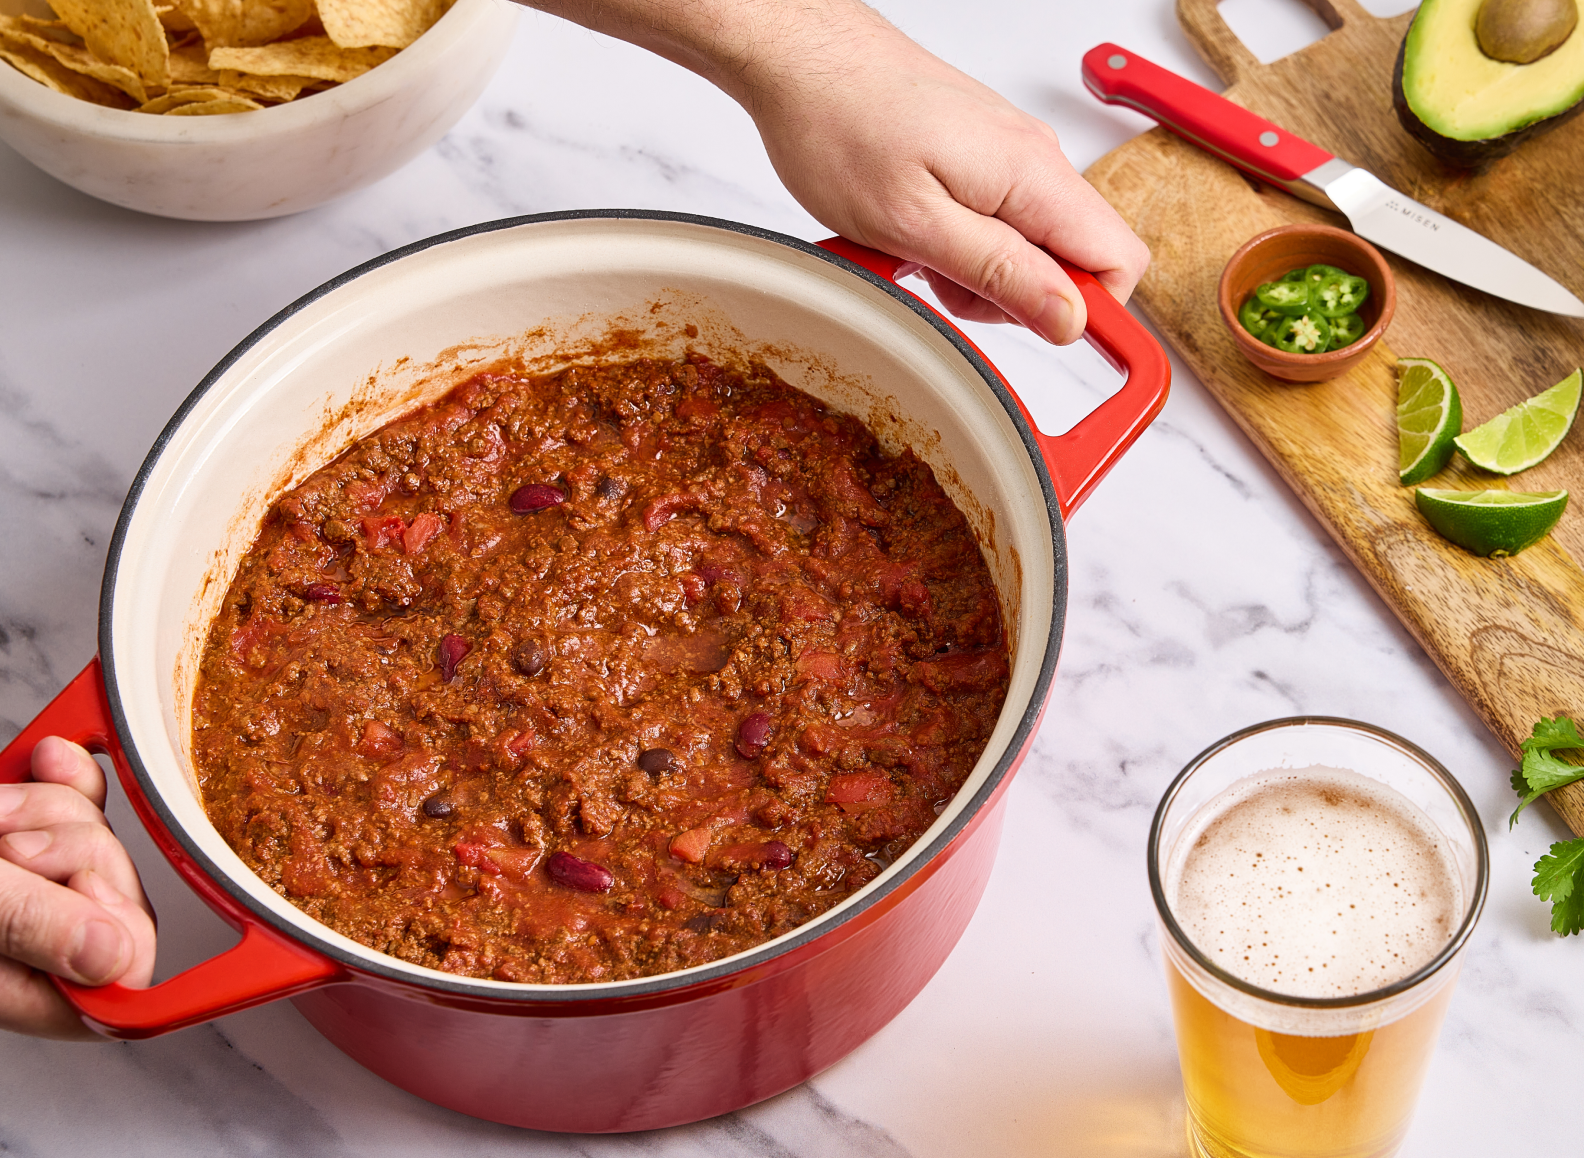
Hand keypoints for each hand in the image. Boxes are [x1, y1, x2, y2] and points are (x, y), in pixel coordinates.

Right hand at [0, 737, 155, 1038]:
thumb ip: (27, 927)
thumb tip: (112, 957)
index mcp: (31, 988)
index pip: (128, 972)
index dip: (112, 918)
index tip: (74, 885)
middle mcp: (40, 946)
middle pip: (116, 888)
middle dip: (64, 849)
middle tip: (5, 849)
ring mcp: (35, 888)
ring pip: (96, 834)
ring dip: (41, 812)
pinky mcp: (26, 835)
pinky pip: (77, 798)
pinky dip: (59, 776)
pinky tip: (45, 759)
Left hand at [524, 0, 1148, 344]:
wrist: (800, 57)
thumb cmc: (840, 124)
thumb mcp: (916, 225)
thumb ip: (1002, 274)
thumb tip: (1071, 319)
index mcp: (1034, 177)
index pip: (1121, 264)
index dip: (1091, 316)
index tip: (1036, 335)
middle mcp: (1035, 161)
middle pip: (1072, 264)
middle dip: (1013, 300)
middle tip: (944, 288)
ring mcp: (1008, 158)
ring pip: (1027, 248)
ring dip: (975, 274)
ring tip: (913, 255)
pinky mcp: (979, 158)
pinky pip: (992, 223)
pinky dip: (953, 245)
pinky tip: (909, 236)